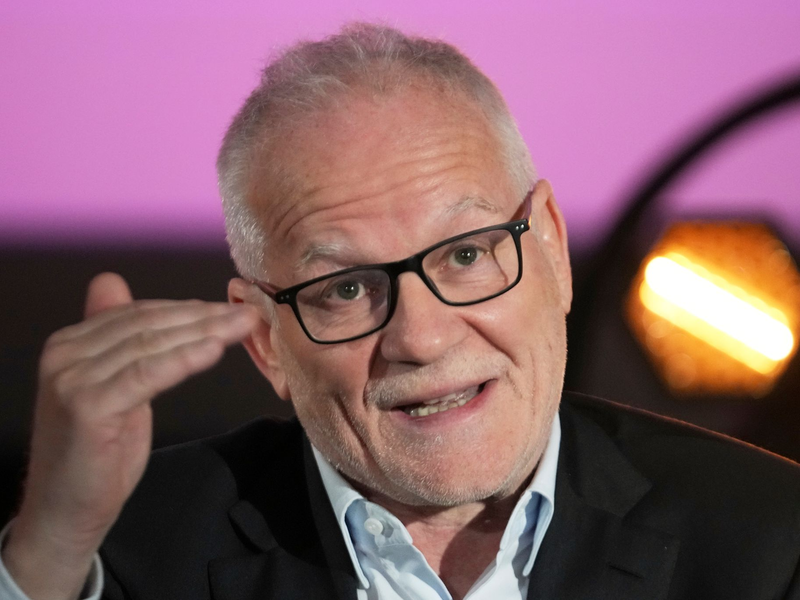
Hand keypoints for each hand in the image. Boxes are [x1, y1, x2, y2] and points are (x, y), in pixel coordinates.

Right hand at [2, 273, 259, 598]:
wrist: (66, 511)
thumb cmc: (95, 453)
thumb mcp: (111, 389)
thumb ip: (119, 343)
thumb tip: (115, 283)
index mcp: (70, 343)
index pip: (138, 313)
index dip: (187, 308)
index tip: (229, 308)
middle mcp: (65, 353)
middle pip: (147, 325)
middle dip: (202, 317)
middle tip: (246, 314)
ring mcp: (72, 378)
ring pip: (151, 345)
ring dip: (203, 333)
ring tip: (241, 327)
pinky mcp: (87, 406)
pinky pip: (147, 374)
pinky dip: (184, 360)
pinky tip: (215, 350)